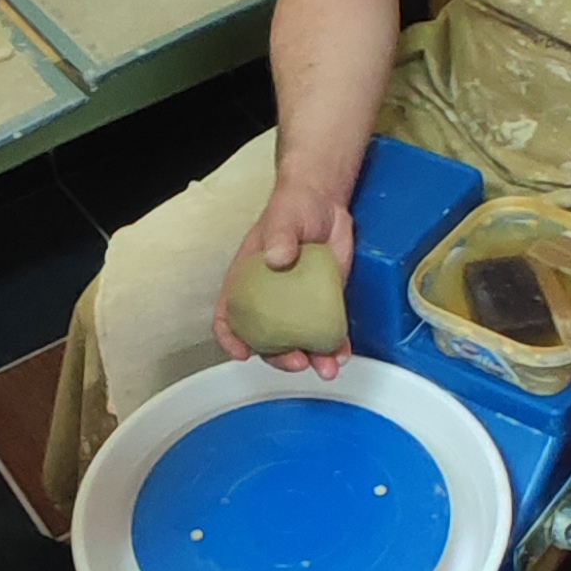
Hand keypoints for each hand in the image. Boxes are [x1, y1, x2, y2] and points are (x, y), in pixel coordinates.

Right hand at [213, 176, 356, 375]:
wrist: (326, 202)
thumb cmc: (294, 207)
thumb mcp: (283, 219)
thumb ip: (279, 237)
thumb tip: (277, 258)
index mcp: (248, 282)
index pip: (228, 315)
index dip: (230, 338)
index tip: (241, 353)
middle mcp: (270, 300)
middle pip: (266, 340)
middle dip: (279, 358)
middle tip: (296, 361)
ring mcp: (297, 304)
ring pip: (298, 342)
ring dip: (312, 360)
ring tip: (326, 367)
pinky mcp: (324, 303)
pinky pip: (327, 330)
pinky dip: (334, 345)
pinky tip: (342, 352)